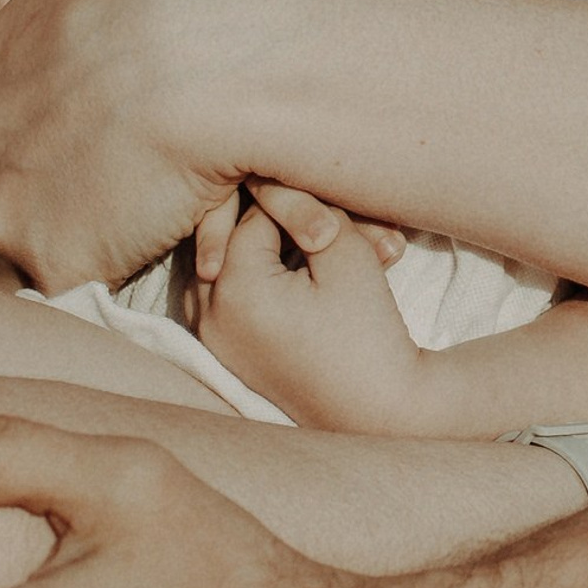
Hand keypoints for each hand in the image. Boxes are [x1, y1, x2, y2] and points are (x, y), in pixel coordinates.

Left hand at [193, 191, 423, 427]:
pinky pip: (226, 296)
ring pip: (225, 263)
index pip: (253, 215)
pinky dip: (254, 277)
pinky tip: (292, 270)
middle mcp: (209, 316)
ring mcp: (212, 340)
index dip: (294, 200)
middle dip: (278, 224)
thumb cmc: (368, 331)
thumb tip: (272, 178)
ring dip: (263, 248)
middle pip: (232, 238)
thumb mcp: (344, 254)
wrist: (379, 410)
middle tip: (321, 220)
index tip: (329, 197)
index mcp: (232, 290)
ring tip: (310, 243)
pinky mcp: (226, 354)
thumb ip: (306, 207)